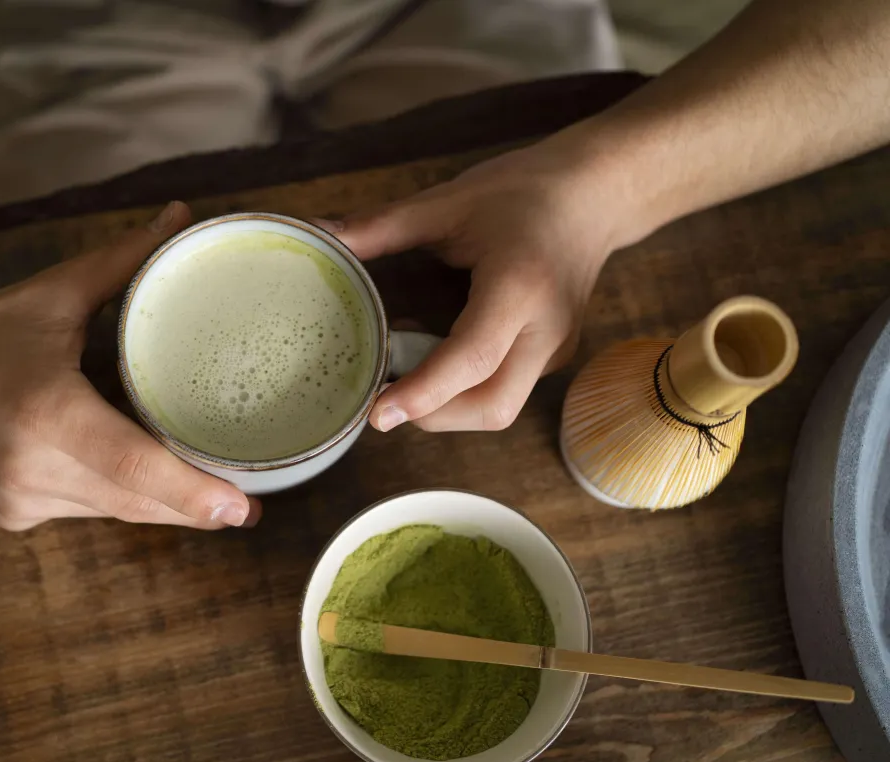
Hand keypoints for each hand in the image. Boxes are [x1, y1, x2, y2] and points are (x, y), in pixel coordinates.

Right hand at [0, 202, 259, 530]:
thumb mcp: (54, 293)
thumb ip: (125, 260)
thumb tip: (183, 217)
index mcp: (48, 411)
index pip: (133, 466)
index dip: (191, 494)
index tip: (241, 508)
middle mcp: (31, 465)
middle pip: (134, 502)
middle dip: (192, 508)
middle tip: (247, 504)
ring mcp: (18, 499)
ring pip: (113, 512)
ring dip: (156, 504)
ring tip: (204, 494)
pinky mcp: (11, 517)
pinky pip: (83, 512)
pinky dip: (112, 497)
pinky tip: (129, 478)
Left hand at [325, 143, 618, 431]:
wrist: (596, 194)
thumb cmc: (524, 192)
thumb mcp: (449, 201)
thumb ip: (382, 226)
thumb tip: (320, 235)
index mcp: (520, 287)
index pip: (473, 359)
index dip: (423, 392)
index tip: (377, 413)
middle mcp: (546, 330)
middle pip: (491, 407)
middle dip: (432, 416)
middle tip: (381, 398)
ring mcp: (555, 349)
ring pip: (499, 408)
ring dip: (446, 407)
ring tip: (404, 368)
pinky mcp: (552, 356)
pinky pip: (504, 390)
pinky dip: (462, 390)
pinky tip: (433, 353)